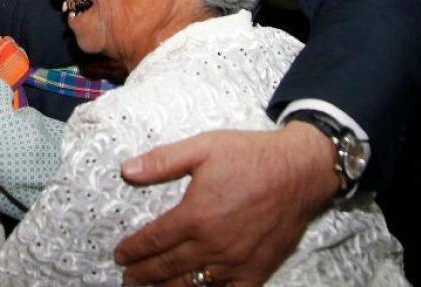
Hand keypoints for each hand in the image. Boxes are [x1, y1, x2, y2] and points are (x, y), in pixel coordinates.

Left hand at [114, 125, 337, 286]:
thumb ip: (162, 161)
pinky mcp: (256, 271)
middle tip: (128, 279)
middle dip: (143, 275)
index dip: (133, 250)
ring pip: (193, 286)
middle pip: (168, 268)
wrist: (300, 171)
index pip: (154, 240)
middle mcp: (212, 245)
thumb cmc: (251, 156)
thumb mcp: (202, 148)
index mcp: (195, 216)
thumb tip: (127, 170)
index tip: (120, 255)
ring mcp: (235, 262)